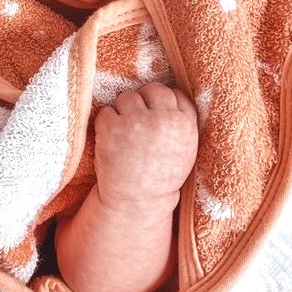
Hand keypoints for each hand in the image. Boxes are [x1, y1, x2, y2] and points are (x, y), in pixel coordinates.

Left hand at [93, 82, 197, 212]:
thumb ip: (182, 122)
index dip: (164, 103)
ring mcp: (136, 121)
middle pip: (153, 89)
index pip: (175, 94)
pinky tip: (111, 140)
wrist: (137, 201)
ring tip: (125, 133)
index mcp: (184, 125)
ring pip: (127, 96)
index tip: (156, 115)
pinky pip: (106, 110)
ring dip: (123, 110)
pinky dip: (105, 123)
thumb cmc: (161, 176)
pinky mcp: (112, 127)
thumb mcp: (186, 150)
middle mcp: (163, 119)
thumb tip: (172, 94)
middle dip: (144, 100)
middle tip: (137, 119)